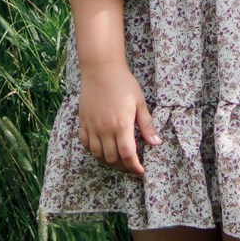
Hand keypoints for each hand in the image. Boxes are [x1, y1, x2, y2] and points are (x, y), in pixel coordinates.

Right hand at [78, 61, 157, 175]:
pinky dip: (94, 151)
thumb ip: (147, 125)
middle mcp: (105, 128)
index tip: (141, 171)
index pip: (128, 154)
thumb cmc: (123, 83)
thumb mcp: (140, 103)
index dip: (135, 167)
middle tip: (132, 167)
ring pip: (98, 154)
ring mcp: (92, 126)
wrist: (101, 69)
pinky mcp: (83, 122)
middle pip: (113, 158)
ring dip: (109, 161)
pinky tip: (102, 150)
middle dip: (124, 167)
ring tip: (118, 161)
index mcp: (122, 124)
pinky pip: (85, 143)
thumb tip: (156, 143)